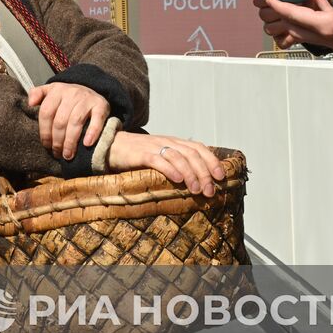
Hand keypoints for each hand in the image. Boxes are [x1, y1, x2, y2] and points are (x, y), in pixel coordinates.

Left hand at [27, 82, 111, 158]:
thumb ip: (37, 94)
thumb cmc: (67, 98)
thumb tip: (30, 103)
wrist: (92, 91)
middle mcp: (72, 93)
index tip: (46, 146)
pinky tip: (87, 144)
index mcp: (57, 90)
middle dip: (57, 141)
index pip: (46, 113)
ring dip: (70, 142)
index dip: (44, 132)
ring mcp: (87, 99)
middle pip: (60, 121)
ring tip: (68, 155)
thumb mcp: (51, 91)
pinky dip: (92, 132)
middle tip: (57, 153)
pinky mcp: (101, 105)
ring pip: (75, 122)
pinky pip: (96, 120)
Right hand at [107, 131, 224, 195]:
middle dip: (204, 173)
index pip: (199, 147)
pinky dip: (170, 169)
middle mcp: (167, 142)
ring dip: (191, 174)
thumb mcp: (160, 156)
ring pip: (179, 157)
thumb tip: (196, 181)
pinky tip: (177, 180)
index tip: (220, 177)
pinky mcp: (141, 154)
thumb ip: (176, 163)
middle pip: (192, 154)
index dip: (211, 161)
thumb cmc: (138, 155)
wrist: (111, 145)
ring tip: (197, 190)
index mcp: (174, 142)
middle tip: (210, 191)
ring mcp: (154, 147)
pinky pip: (158, 160)